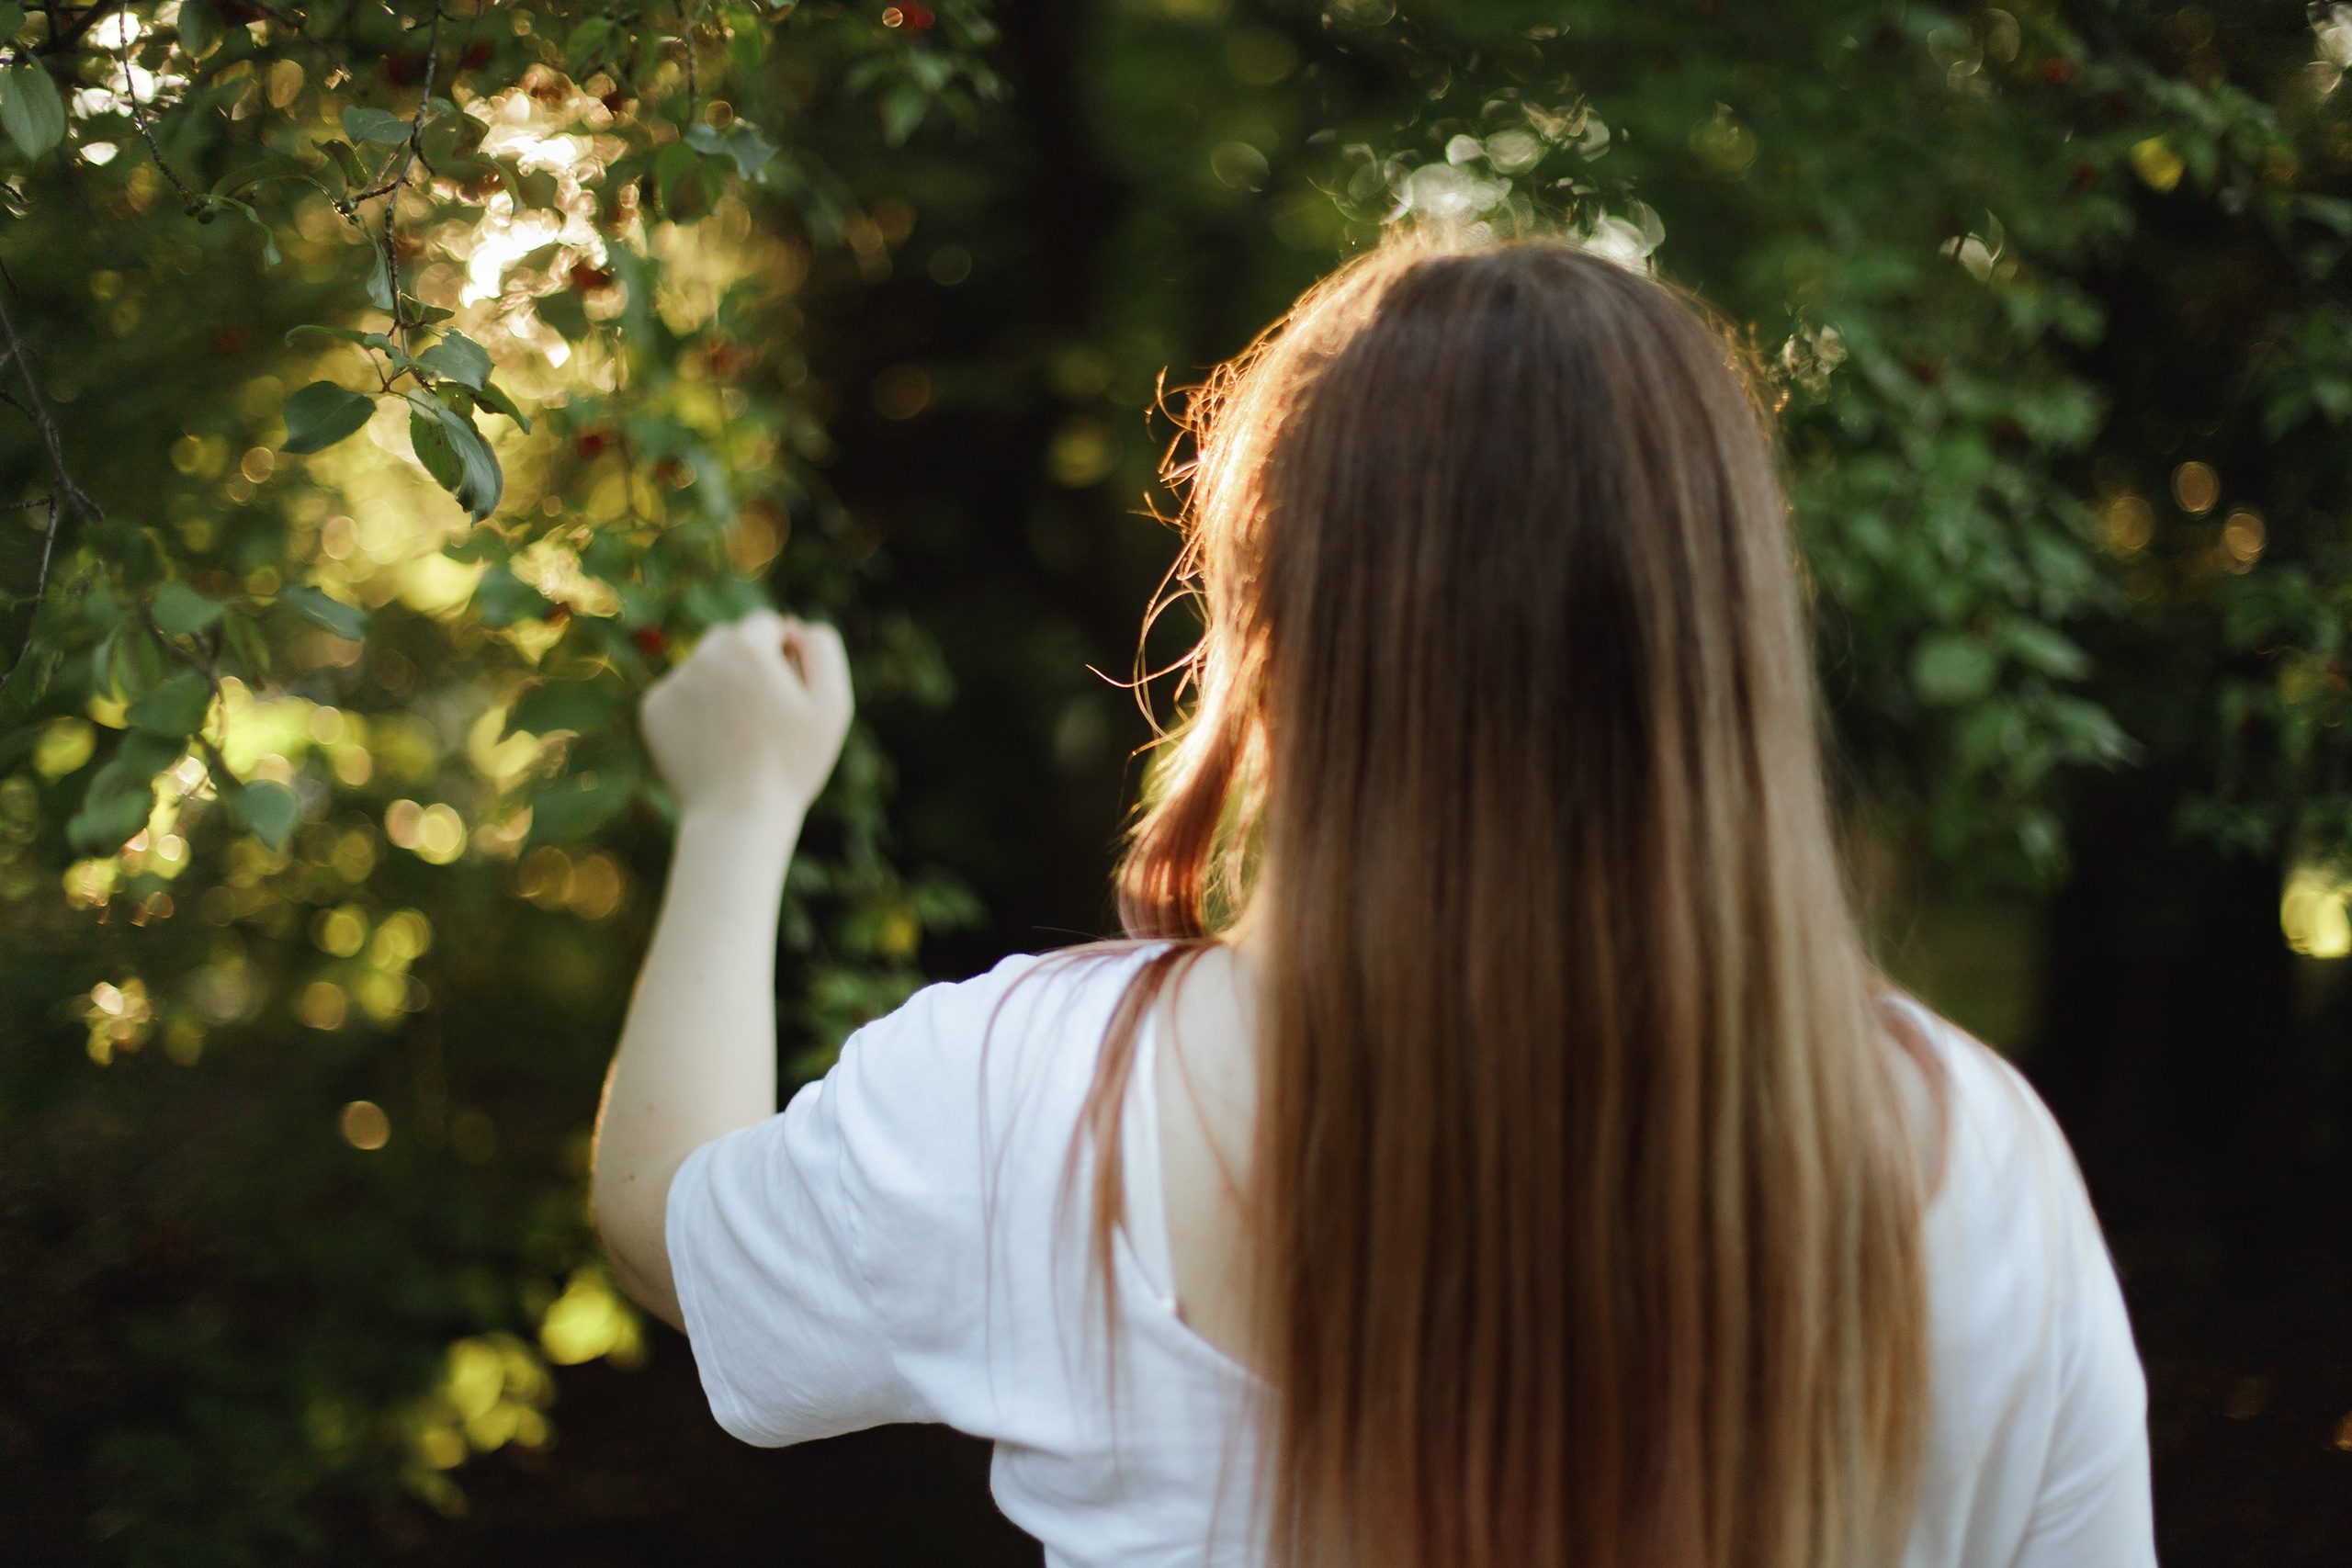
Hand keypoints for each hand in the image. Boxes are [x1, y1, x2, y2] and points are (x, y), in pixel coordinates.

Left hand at [640, 611, 852, 822]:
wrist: (737, 816)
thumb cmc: (792, 763)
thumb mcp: (833, 704)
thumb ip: (823, 649)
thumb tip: (794, 625)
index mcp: (747, 648)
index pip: (766, 625)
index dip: (783, 657)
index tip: (788, 696)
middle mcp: (703, 657)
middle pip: (728, 639)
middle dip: (747, 663)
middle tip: (762, 712)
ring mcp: (673, 684)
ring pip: (701, 665)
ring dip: (720, 684)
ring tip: (737, 730)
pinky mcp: (652, 709)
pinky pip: (679, 694)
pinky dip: (694, 710)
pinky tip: (712, 742)